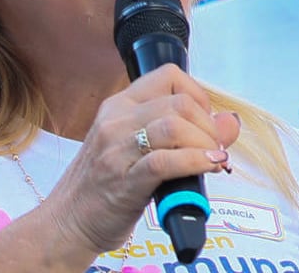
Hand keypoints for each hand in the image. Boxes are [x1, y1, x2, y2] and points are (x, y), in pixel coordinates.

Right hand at [40, 64, 239, 258]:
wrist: (67, 223)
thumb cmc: (106, 185)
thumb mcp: (139, 148)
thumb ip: (182, 130)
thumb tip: (231, 121)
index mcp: (119, 105)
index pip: (168, 75)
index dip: (198, 94)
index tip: (205, 120)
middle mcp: (115, 121)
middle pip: (179, 103)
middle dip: (208, 125)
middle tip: (215, 147)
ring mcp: (116, 150)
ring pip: (174, 126)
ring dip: (205, 143)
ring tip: (213, 159)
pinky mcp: (123, 182)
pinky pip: (166, 162)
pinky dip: (196, 162)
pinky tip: (208, 167)